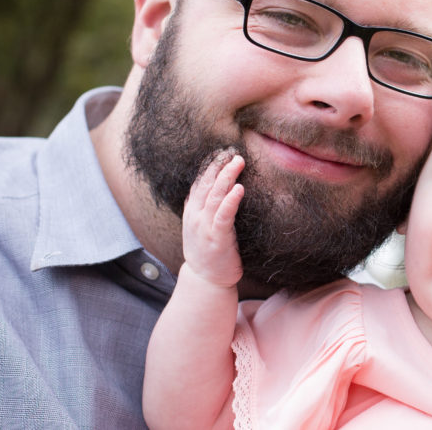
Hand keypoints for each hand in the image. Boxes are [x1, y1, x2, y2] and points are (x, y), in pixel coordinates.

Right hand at [181, 152, 245, 288]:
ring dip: (227, 177)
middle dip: (219, 166)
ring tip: (237, 162)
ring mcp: (205, 227)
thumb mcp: (201, 225)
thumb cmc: (209, 252)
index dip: (210, 165)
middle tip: (232, 151)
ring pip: (214, 196)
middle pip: (207, 184)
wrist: (206, 279)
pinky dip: (231, 200)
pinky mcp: (217, 238)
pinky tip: (239, 188)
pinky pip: (223, 215)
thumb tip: (208, 186)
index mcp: (192, 211)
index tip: (222, 151)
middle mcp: (196, 216)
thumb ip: (202, 207)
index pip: (199, 182)